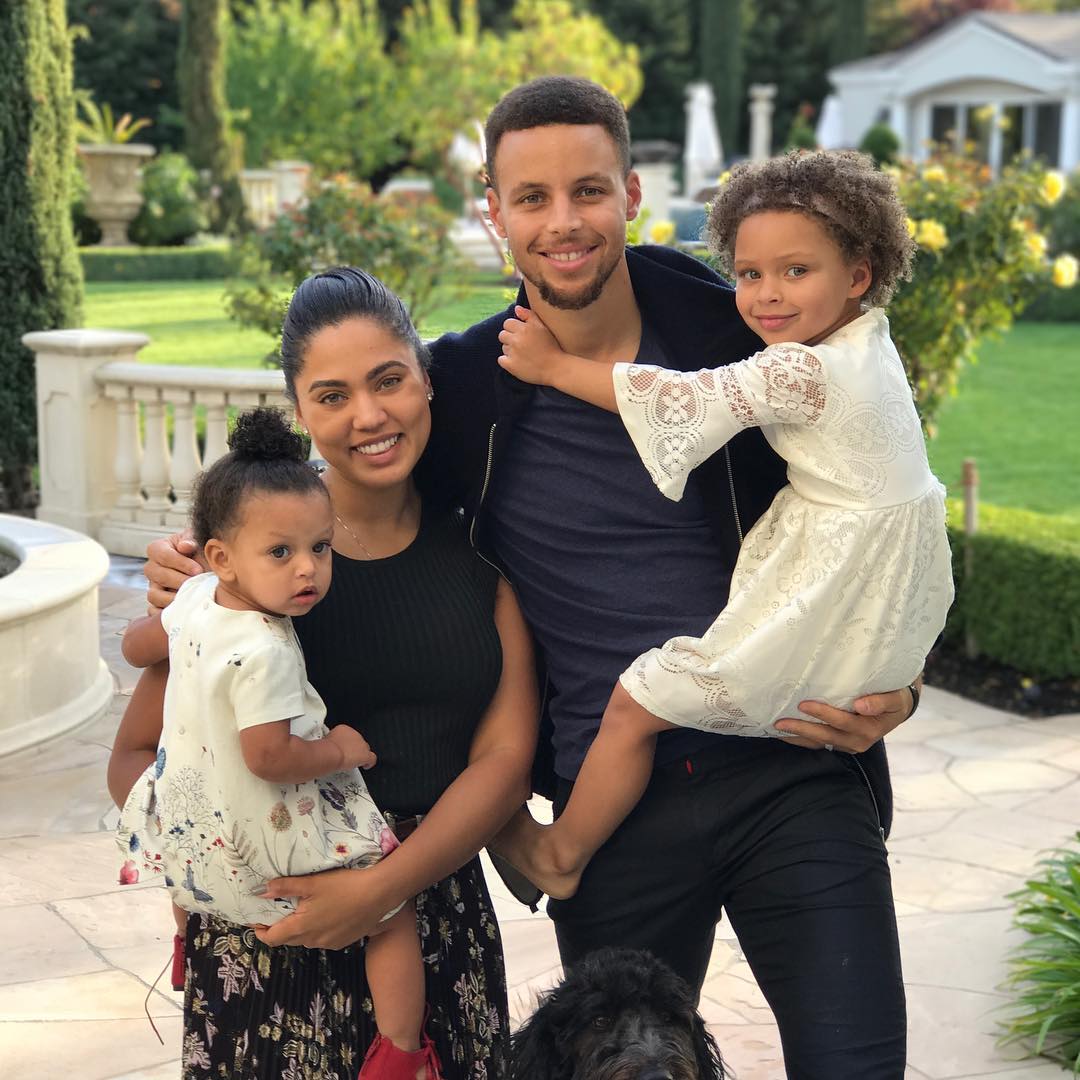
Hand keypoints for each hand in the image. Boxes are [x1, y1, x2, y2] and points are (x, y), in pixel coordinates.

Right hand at [144, 530, 205, 609]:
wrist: (209, 567)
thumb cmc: (201, 550)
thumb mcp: (198, 540)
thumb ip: (191, 540)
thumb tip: (185, 546)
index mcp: (158, 549)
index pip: (160, 554)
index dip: (179, 563)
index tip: (198, 569)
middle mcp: (152, 568)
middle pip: (156, 575)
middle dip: (178, 580)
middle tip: (196, 584)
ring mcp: (153, 586)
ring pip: (153, 595)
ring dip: (172, 598)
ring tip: (191, 598)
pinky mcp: (157, 603)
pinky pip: (153, 612)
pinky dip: (165, 613)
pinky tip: (183, 611)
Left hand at [253, 866, 394, 948]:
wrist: (379, 894)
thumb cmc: (343, 885)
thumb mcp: (312, 882)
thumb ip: (286, 886)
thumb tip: (262, 891)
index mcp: (301, 927)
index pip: (272, 938)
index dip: (261, 931)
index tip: (256, 921)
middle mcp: (312, 940)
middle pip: (288, 939)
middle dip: (280, 928)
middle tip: (279, 910)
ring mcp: (328, 943)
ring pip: (306, 939)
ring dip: (300, 929)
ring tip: (305, 910)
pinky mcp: (343, 942)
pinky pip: (322, 939)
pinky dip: (318, 930)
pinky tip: (327, 914)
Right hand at [327, 726, 376, 770]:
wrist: (331, 752)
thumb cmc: (325, 748)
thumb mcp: (325, 741)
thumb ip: (331, 742)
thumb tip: (330, 747)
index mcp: (343, 729)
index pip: (348, 735)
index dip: (346, 743)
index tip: (342, 749)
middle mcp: (354, 734)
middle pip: (357, 741)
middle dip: (354, 748)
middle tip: (347, 756)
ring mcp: (361, 744)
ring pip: (365, 749)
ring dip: (360, 754)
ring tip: (354, 762)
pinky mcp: (365, 755)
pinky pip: (372, 758)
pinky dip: (369, 762)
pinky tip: (366, 766)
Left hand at [497, 306, 565, 385]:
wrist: (555, 368)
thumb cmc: (551, 346)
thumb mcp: (543, 327)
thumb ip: (529, 315)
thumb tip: (516, 308)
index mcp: (524, 328)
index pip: (507, 323)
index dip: (513, 328)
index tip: (521, 335)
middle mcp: (517, 339)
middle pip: (502, 335)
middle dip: (510, 339)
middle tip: (522, 345)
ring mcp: (513, 353)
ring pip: (503, 347)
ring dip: (510, 350)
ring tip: (523, 354)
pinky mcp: (510, 365)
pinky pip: (501, 360)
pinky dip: (507, 361)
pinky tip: (518, 362)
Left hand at [773, 683, 916, 752]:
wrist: (899, 709)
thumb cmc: (895, 698)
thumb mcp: (895, 698)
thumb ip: (880, 702)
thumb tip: (860, 705)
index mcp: (869, 729)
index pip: (842, 722)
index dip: (823, 714)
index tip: (804, 704)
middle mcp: (857, 741)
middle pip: (825, 735)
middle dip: (801, 729)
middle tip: (780, 721)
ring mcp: (847, 744)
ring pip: (819, 743)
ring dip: (797, 737)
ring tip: (776, 729)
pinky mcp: (840, 743)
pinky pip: (818, 743)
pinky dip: (801, 739)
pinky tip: (785, 734)